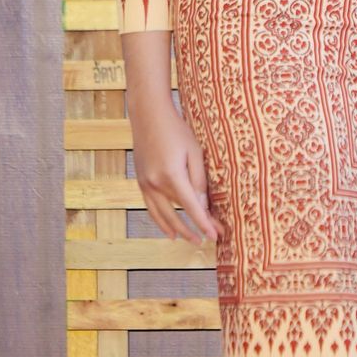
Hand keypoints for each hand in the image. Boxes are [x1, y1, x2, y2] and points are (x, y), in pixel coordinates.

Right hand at [130, 90, 220, 245]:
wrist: (148, 115)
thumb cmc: (176, 130)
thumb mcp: (194, 152)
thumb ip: (198, 180)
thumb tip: (202, 205)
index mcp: (171, 175)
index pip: (191, 207)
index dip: (204, 223)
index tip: (216, 235)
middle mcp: (155, 183)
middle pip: (176, 215)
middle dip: (193, 229)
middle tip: (208, 240)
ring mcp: (144, 184)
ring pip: (161, 215)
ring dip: (176, 230)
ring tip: (190, 240)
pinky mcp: (140, 182)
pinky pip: (151, 208)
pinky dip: (160, 221)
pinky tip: (169, 230)